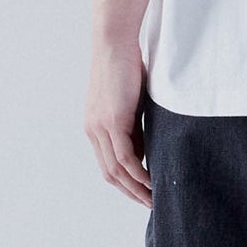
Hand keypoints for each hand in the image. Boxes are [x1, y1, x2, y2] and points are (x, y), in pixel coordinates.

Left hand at [84, 32, 151, 208]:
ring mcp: (100, 127)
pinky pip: (125, 157)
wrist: (114, 42)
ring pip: (116, 169)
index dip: (125, 182)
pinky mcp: (111, 122)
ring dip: (135, 187)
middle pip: (109, 173)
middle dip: (130, 192)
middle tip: (150, 204)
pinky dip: (138, 173)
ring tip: (153, 199)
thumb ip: (136, 125)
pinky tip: (151, 181)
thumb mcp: (132, 101)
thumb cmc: (126, 64)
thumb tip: (146, 148)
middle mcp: (93, 131)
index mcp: (95, 127)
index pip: (108, 164)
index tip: (143, 192)